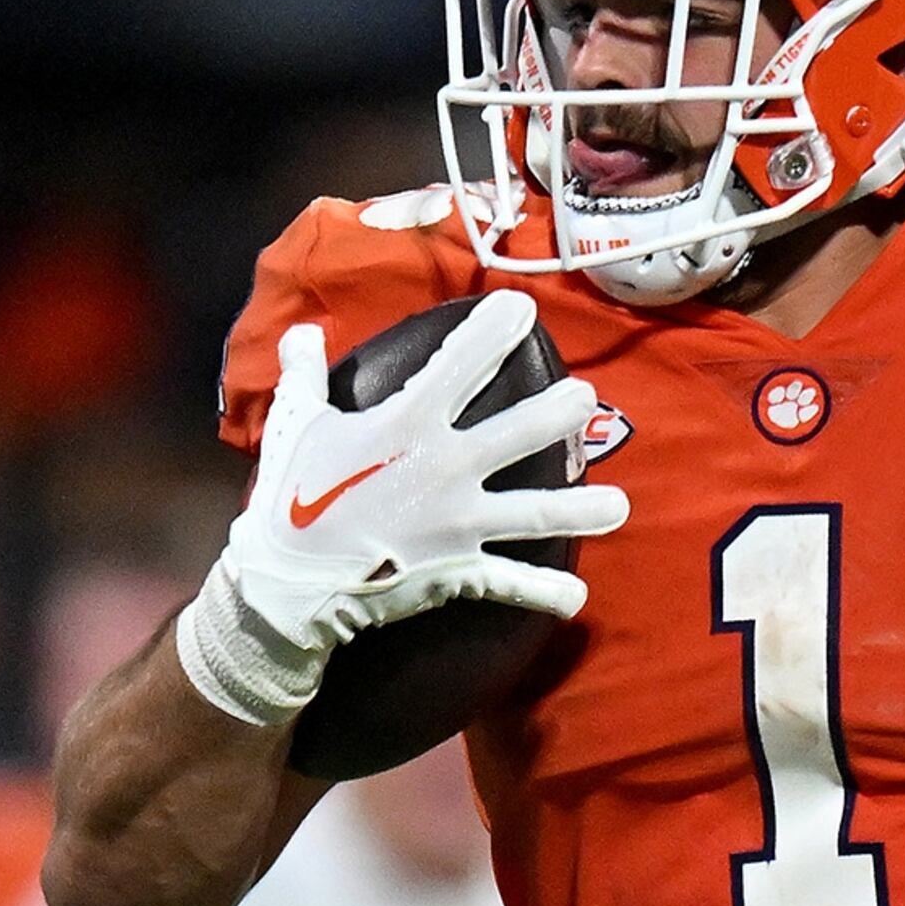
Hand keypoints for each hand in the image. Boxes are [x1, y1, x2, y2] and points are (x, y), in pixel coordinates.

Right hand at [180, 292, 628, 724]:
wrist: (284, 584)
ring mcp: (458, 522)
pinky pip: (511, 583)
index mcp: (406, 423)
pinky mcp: (458, 569)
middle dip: (560, 413)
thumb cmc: (290, 496)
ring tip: (620, 506)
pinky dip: (545, 593)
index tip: (524, 307)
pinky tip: (577, 598)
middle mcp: (445, 468)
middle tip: (589, 397)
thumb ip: (304, 374)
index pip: (460, 362)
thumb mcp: (292, 425)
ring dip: (582, 509)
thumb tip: (301, 330)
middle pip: (519, 433)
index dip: (495, 330)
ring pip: (535, 512)